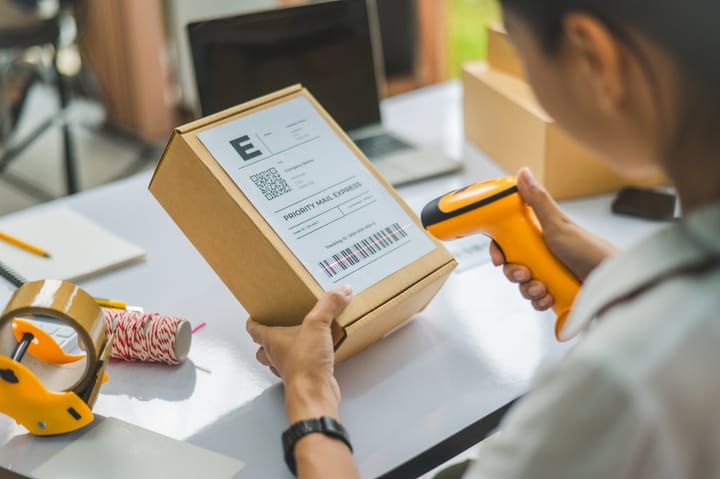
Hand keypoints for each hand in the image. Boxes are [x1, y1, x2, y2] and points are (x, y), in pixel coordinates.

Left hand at [246, 285, 351, 420]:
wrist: (315, 393)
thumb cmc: (305, 363)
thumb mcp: (317, 325)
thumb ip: (328, 305)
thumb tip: (341, 290)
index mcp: (272, 340)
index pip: (254, 329)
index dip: (253, 321)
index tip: (255, 314)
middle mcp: (277, 355)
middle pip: (263, 347)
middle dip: (266, 339)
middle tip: (277, 327)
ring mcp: (290, 368)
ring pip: (279, 359)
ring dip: (285, 351)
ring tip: (298, 339)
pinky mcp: (305, 377)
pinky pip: (300, 367)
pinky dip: (306, 361)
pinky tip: (318, 354)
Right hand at [490, 168, 617, 310]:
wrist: (615, 286)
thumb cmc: (591, 252)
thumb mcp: (559, 225)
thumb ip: (538, 201)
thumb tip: (523, 173)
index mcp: (543, 236)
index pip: (511, 241)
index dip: (501, 249)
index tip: (500, 257)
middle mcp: (545, 255)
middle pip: (514, 264)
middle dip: (515, 272)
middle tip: (526, 273)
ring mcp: (551, 275)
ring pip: (523, 284)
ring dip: (529, 289)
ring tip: (544, 288)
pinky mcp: (557, 294)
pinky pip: (536, 300)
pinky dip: (540, 301)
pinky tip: (551, 298)